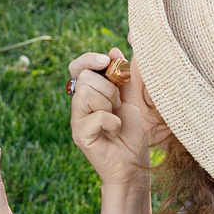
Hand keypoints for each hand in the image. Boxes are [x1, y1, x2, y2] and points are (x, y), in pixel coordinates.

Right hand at [68, 50, 166, 193]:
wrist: (135, 164)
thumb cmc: (136, 130)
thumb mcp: (136, 96)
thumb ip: (126, 73)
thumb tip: (114, 49)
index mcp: (91, 91)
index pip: (77, 67)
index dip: (88, 60)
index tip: (106, 60)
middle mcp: (79, 104)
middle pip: (84, 78)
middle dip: (108, 88)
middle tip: (117, 106)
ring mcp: (77, 120)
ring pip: (85, 93)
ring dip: (109, 104)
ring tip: (116, 119)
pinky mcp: (79, 135)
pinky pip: (95, 116)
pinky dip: (112, 123)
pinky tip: (115, 132)